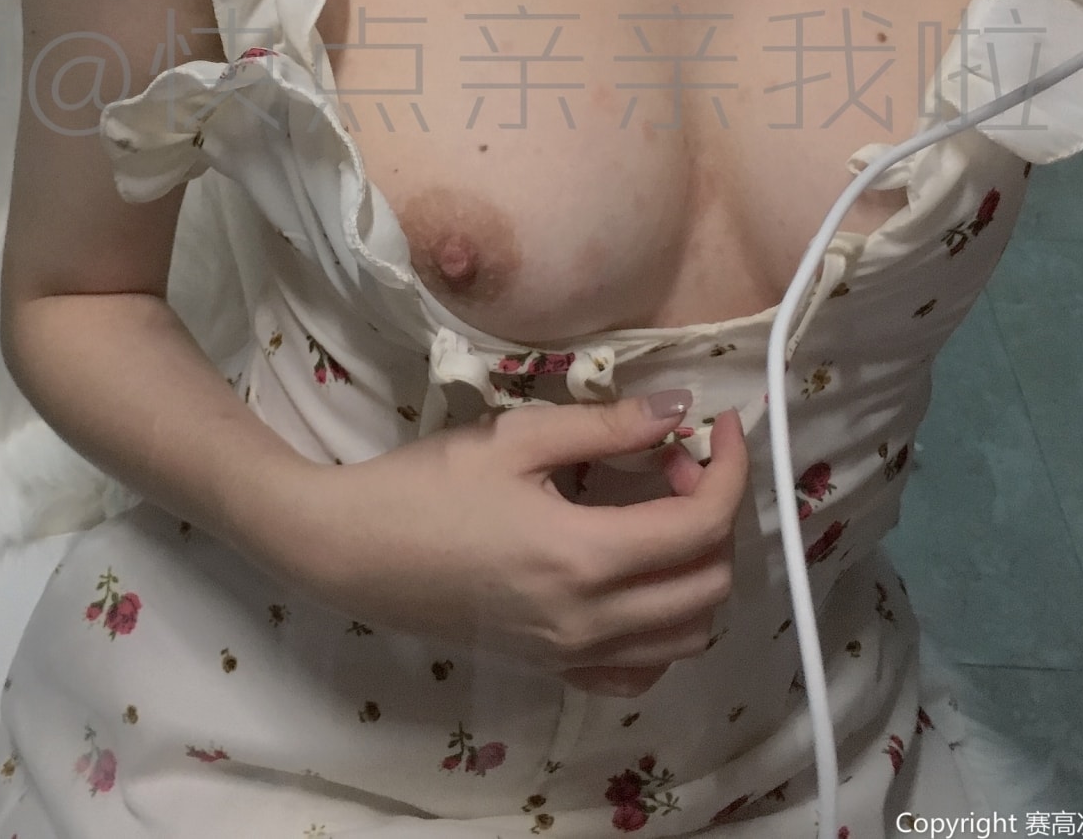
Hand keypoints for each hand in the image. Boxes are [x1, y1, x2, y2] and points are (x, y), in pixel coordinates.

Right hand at [251, 393, 750, 681]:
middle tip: (680, 465)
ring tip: (662, 517)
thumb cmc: (426, 487)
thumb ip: (607, 427)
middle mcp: (591, 620)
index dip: (729, 468)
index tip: (720, 426)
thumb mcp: (515, 439)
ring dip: (701, 572)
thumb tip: (680, 410)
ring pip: (689, 634)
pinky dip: (665, 629)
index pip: (703, 523)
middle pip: (710, 583)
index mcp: (585, 557)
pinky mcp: (552, 669)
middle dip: (718, 515)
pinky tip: (638, 581)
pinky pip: (640, 670)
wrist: (352, 552)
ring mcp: (573, 655)